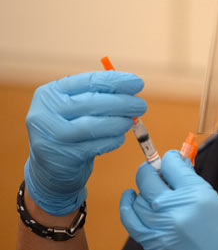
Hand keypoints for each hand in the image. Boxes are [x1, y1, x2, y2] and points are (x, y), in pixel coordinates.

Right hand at [25, 71, 145, 215]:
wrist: (50, 169)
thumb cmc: (71, 131)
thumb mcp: (76, 109)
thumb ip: (98, 96)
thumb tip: (132, 88)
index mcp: (50, 93)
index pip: (88, 81)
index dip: (116, 81)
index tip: (138, 83)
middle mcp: (45, 112)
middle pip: (92, 102)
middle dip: (122, 102)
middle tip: (140, 105)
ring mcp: (50, 135)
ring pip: (92, 125)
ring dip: (118, 123)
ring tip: (130, 122)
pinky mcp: (60, 157)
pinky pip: (93, 146)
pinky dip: (111, 141)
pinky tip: (119, 138)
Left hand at [119, 150, 217, 249]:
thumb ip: (194, 187)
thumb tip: (178, 172)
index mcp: (197, 194)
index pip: (172, 163)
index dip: (172, 159)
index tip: (173, 161)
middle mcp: (175, 208)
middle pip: (148, 177)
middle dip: (152, 169)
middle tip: (158, 171)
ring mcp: (160, 227)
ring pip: (139, 197)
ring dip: (145, 190)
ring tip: (153, 191)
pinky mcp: (152, 244)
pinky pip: (130, 220)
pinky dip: (127, 206)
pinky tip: (130, 197)